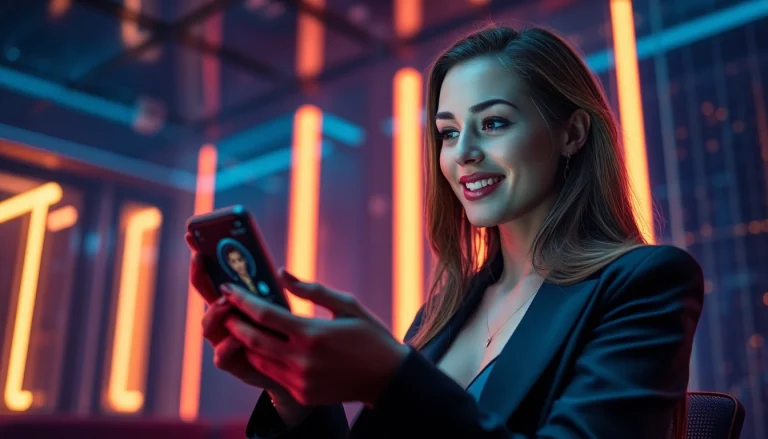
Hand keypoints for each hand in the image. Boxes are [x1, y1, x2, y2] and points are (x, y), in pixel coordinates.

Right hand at [186, 233, 281, 390]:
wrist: (297, 369)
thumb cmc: (290, 333)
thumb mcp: (285, 307)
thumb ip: (278, 292)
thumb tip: (281, 271)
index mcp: (236, 300)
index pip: (213, 273)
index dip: (201, 256)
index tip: (192, 234)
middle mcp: (225, 318)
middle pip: (204, 294)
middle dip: (199, 273)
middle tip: (200, 257)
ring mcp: (224, 339)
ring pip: (208, 325)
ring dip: (215, 311)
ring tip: (226, 300)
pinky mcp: (232, 363)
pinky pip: (222, 354)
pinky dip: (229, 345)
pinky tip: (239, 339)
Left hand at [222, 270, 410, 406]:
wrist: (388, 378)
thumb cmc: (370, 335)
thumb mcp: (347, 304)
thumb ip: (312, 290)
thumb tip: (282, 273)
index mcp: (313, 334)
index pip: (265, 314)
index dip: (242, 300)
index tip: (228, 287)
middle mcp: (303, 360)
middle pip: (253, 340)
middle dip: (234, 323)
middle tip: (225, 308)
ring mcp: (301, 381)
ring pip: (259, 359)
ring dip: (245, 343)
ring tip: (241, 325)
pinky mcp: (302, 394)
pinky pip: (273, 375)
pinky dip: (264, 358)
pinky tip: (264, 346)